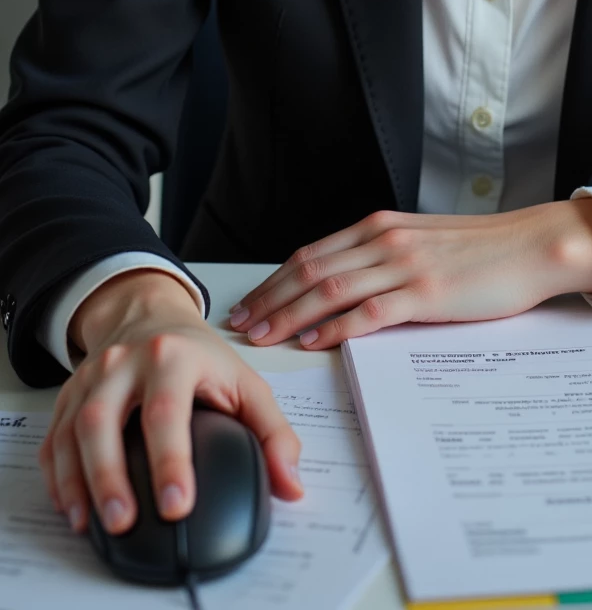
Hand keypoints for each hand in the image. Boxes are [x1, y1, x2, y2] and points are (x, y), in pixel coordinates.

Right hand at [38, 269, 302, 537]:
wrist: (152, 315)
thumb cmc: (200, 355)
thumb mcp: (245, 382)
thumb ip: (273, 433)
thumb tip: (291, 485)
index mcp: (174, 356)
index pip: (167, 410)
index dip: (171, 460)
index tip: (177, 505)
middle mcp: (126, 363)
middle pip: (104, 418)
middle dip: (109, 474)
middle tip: (124, 520)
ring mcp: (91, 377)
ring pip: (72, 429)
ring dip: (77, 481)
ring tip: (91, 523)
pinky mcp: (68, 395)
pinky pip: (53, 437)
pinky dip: (57, 476)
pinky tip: (72, 506)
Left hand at [228, 199, 591, 347]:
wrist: (533, 244)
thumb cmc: (484, 250)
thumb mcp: (424, 244)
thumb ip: (386, 258)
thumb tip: (350, 285)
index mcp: (382, 226)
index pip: (313, 253)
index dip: (276, 280)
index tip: (251, 302)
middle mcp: (386, 240)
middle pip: (311, 270)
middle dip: (270, 299)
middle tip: (241, 326)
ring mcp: (405, 265)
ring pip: (331, 289)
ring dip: (290, 315)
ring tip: (265, 337)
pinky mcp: (427, 293)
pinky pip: (370, 311)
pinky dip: (336, 327)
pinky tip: (314, 341)